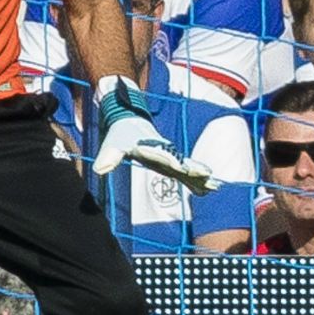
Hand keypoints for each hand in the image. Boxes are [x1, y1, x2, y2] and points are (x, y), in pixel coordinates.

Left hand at [90, 75, 219, 194]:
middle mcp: (164, 152)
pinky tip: (207, 191)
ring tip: (214, 186)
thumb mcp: (113, 144)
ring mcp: (170, 158)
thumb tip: (99, 169)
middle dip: (192, 168)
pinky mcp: (171, 164)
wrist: (130, 122)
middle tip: (206, 174)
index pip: (162, 153)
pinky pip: (186, 174)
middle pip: (181, 161)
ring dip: (199, 177)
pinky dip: (196, 182)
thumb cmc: (122, 134)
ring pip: (187, 168)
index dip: (170, 159)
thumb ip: (109, 156)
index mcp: (152, 146)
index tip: (180, 165)